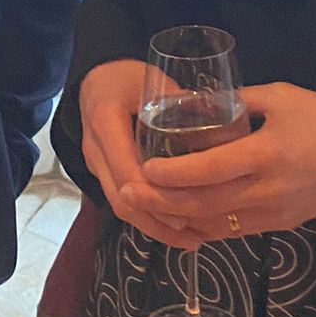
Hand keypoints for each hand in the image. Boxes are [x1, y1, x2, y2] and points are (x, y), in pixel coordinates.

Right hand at [78, 58, 203, 249]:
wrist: (94, 77)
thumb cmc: (126, 76)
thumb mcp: (152, 80)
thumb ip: (179, 102)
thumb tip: (220, 122)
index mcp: (106, 121)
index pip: (126, 169)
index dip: (155, 195)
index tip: (185, 212)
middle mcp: (95, 148)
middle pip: (121, 197)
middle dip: (156, 221)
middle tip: (194, 236)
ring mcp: (94, 162)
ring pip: (117, 205)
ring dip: (151, 225)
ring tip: (189, 240)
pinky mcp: (101, 171)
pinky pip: (119, 199)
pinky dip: (144, 216)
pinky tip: (172, 226)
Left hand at [119, 83, 315, 243]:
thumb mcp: (280, 97)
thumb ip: (237, 101)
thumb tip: (197, 101)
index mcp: (266, 153)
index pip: (208, 171)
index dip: (171, 175)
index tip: (142, 169)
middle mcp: (267, 189)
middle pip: (203, 204)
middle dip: (161, 203)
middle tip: (127, 194)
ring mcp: (273, 212)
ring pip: (214, 224)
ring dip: (176, 219)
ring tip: (145, 208)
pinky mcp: (280, 225)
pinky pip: (233, 231)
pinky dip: (203, 226)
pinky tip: (181, 217)